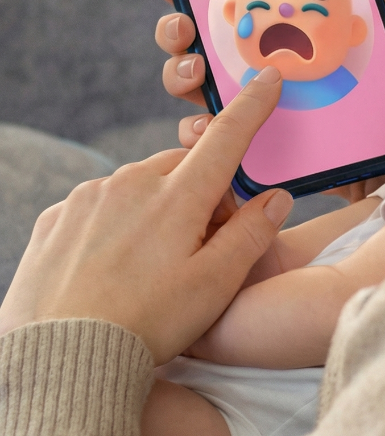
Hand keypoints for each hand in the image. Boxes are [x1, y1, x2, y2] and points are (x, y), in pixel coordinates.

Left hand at [0, 70, 292, 364]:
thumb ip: (251, 235)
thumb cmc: (146, 324)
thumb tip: (277, 197)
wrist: (60, 358)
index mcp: (178, 196)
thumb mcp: (215, 286)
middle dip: (198, 193)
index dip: (252, 106)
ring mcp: (89, 198)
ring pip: (138, 187)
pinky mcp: (57, 218)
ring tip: (150, 269)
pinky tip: (112, 269)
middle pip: (181, 168)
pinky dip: (113, 226)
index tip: (268, 77)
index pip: (227, 137)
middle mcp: (131, 183)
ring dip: (154, 210)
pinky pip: (98, 207)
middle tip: (201, 246)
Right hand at [144, 0, 384, 199]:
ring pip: (215, 93)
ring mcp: (287, 109)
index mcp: (316, 26)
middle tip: (181, 24)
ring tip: (192, 70)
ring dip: (184, 78)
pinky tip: (204, 124)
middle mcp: (293, 65)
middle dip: (178, 31)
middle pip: (214, 45)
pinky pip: (238, 147)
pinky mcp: (295, 152)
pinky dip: (210, 136)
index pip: (250, 0)